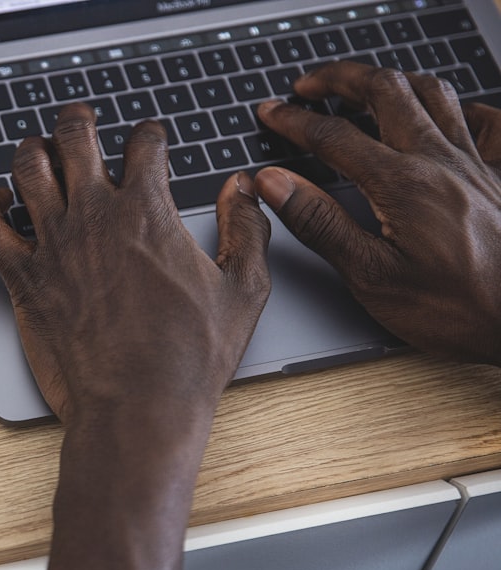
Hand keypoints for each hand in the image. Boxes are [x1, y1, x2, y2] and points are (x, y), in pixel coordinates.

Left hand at [0, 103, 270, 421]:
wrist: (138, 408)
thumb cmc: (190, 358)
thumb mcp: (243, 291)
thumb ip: (247, 230)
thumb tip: (242, 188)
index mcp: (148, 212)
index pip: (144, 143)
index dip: (150, 135)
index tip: (150, 142)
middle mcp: (95, 217)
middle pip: (74, 136)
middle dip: (78, 120)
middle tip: (81, 122)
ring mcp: (53, 245)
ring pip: (26, 167)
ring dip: (33, 151)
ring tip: (40, 153)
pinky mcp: (23, 278)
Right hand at [256, 61, 500, 365]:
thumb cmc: (457, 310)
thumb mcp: (371, 276)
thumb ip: (320, 223)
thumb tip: (275, 184)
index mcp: (402, 185)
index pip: (334, 136)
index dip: (295, 120)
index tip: (270, 113)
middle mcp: (441, 161)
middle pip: (385, 91)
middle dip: (341, 79)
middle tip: (310, 85)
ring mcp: (475, 163)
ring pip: (432, 93)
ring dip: (390, 82)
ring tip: (363, 88)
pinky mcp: (500, 175)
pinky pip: (484, 120)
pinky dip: (456, 106)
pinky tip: (443, 114)